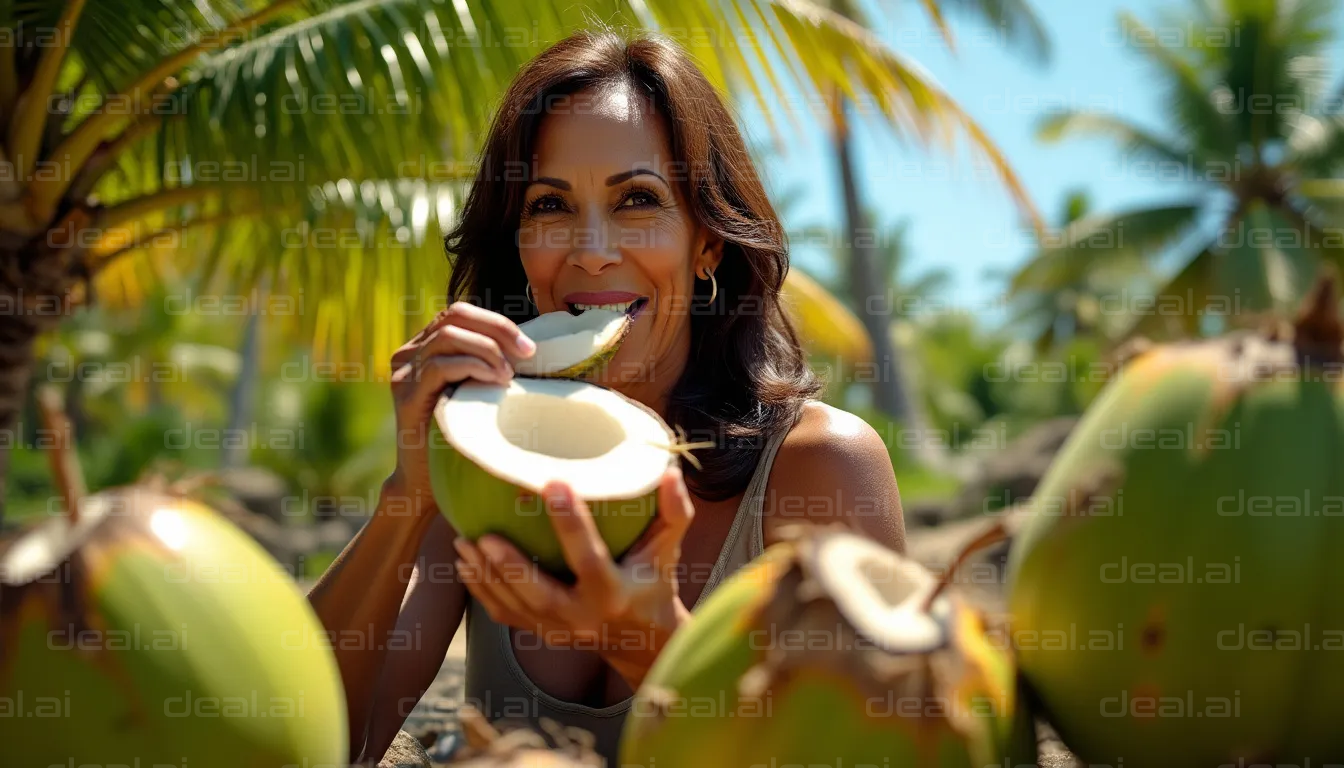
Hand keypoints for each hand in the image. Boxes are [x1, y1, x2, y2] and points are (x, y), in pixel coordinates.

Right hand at [386, 302, 535, 512]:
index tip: (529, 348)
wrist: (427, 484)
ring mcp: (404, 372)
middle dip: (498, 329)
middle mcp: (409, 354)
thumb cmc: (462, 438)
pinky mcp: (406, 394)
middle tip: (528, 354)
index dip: (497, 322)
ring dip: (488, 350)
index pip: (460, 313)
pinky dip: (474, 366)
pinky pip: (441, 365)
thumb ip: (487, 364)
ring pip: (449, 335)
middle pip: (455, 315)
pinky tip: (495, 382)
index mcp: (425, 347)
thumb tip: (532, 346)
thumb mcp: (476, 392)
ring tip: (509, 376)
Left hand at [454, 466, 696, 689]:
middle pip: (539, 594)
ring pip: (514, 605)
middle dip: (510, 567)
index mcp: (613, 594)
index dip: (572, 523)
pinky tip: (464, 563)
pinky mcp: (540, 633)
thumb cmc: (653, 583)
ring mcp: (557, 630)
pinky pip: (504, 614)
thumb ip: (673, 514)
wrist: (642, 641)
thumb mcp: (667, 551)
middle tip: (485, 536)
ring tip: (463, 541)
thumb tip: (670, 473)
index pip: (589, 558)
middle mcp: (582, 617)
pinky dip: (481, 590)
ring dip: (486, 575)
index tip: (554, 483)